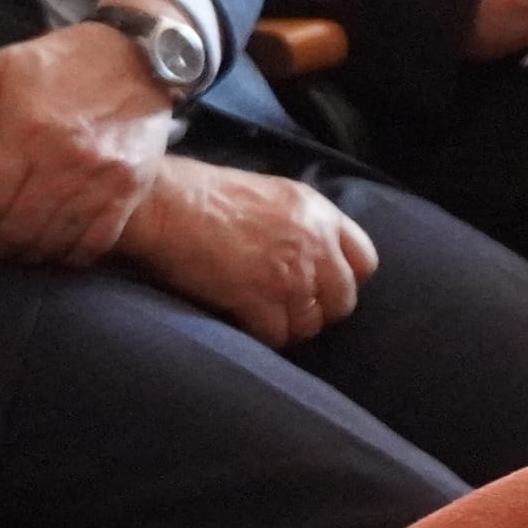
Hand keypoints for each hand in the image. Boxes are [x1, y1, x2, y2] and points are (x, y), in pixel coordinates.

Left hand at [0, 16, 176, 262]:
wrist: (141, 58)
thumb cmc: (62, 63)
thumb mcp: (3, 64)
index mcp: (27, 129)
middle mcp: (66, 159)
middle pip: (17, 226)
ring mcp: (103, 178)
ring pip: (55, 238)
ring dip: (28, 254)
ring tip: (12, 251)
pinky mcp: (131, 188)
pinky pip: (97, 239)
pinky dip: (71, 255)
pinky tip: (54, 252)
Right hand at [113, 156, 374, 345]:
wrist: (163, 202)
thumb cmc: (202, 192)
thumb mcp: (269, 194)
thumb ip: (300, 224)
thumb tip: (307, 252)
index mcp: (320, 214)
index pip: (364, 261)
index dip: (345, 278)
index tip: (323, 285)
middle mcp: (315, 245)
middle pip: (343, 300)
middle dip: (319, 309)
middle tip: (290, 308)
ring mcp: (290, 275)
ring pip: (310, 324)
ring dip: (288, 326)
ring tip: (263, 316)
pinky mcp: (260, 299)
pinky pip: (276, 335)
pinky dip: (261, 335)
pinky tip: (243, 322)